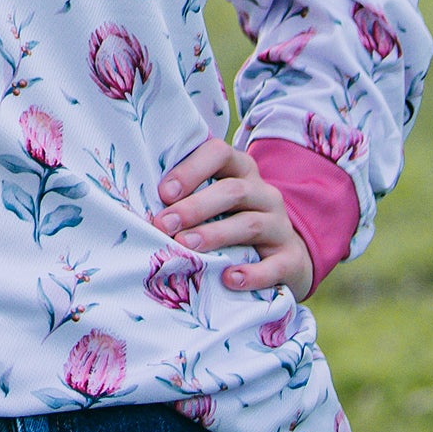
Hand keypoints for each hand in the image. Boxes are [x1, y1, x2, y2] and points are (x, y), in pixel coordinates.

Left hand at [152, 137, 312, 297]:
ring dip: (214, 235)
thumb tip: (139, 207)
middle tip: (163, 224)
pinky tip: (229, 279)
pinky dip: (253, 273)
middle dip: (194, 207)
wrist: (284, 258)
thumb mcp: (214, 204)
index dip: (191, 169)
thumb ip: (186, 198)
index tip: (163, 192)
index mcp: (240, 171)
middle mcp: (263, 193)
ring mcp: (281, 225)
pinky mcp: (292, 259)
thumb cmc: (231, 224)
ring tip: (185, 247)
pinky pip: (276, 264)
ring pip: (251, 224)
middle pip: (232, 191)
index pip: (219, 153)